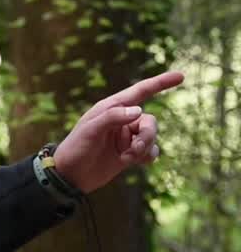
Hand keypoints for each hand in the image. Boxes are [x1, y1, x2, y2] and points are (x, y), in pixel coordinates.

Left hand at [52, 70, 184, 193]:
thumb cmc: (75, 148)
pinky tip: (134, 162)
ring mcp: (126, 137)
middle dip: (148, 135)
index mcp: (111, 108)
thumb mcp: (90, 130)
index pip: (140, 92)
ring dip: (145, 148)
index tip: (181, 76)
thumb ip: (113, 117)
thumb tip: (139, 110)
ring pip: (152, 137)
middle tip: (134, 149)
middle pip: (150, 121)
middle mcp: (121, 120)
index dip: (160, 83)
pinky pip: (151, 151)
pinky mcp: (130, 153)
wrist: (70, 176)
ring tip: (128, 158)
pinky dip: (147, 156)